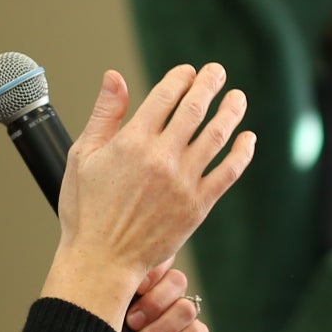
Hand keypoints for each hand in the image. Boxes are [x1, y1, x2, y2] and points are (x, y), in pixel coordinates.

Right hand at [43, 64, 254, 330]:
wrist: (102, 260)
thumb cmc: (87, 210)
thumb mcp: (83, 155)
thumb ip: (104, 114)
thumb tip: (115, 76)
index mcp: (132, 142)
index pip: (165, 96)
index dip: (180, 78)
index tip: (188, 72)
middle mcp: (162, 158)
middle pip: (194, 109)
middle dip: (209, 84)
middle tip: (217, 72)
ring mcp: (183, 182)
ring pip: (217, 136)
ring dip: (231, 112)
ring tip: (237, 97)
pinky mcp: (198, 205)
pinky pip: (229, 172)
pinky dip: (242, 152)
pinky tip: (248, 138)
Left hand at [104, 263, 207, 331]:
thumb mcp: (98, 312)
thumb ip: (113, 285)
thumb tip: (120, 255)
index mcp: (141, 284)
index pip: (161, 259)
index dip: (150, 270)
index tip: (131, 287)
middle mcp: (165, 301)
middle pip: (177, 280)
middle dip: (153, 303)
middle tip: (129, 322)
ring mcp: (182, 323)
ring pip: (187, 308)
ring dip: (158, 331)